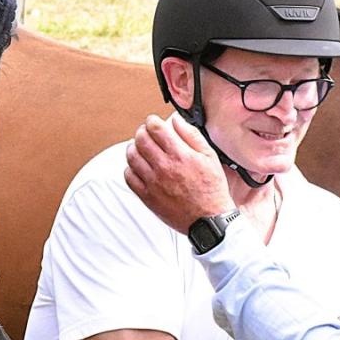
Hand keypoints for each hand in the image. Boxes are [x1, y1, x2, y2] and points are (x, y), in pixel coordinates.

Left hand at [124, 115, 234, 235]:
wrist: (208, 219)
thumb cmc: (211, 189)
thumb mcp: (209, 157)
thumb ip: (191, 135)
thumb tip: (176, 120)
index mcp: (179, 155)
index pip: (155, 128)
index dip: (152, 121)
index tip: (154, 122)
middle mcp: (163, 167)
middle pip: (140, 139)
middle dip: (142, 131)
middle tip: (147, 133)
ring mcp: (153, 182)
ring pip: (131, 156)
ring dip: (134, 147)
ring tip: (141, 148)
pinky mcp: (147, 196)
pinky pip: (129, 176)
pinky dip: (131, 167)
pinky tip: (139, 166)